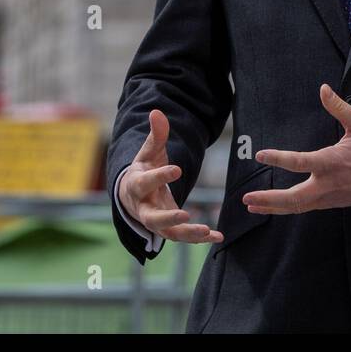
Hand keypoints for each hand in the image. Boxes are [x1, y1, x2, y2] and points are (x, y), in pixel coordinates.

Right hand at [118, 109, 222, 244]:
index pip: (146, 182)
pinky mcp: (168, 230)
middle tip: (184, 215)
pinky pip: (182, 237)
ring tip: (207, 230)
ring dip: (188, 234)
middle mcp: (144, 208)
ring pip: (169, 233)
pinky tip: (218, 237)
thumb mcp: (148, 152)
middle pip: (152, 218)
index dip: (160, 176)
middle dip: (167, 218)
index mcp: (137, 186)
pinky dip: (199, 239)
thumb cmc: (143, 169)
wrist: (132, 196)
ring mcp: (156, 222)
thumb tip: (157, 112)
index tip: (177, 170)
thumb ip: (155, 135)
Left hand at [243, 84, 350, 213]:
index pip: (300, 162)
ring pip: (299, 206)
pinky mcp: (335, 202)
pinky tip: (279, 205)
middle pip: (294, 198)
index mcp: (333, 162)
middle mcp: (330, 183)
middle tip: (247, 199)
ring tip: (252, 205)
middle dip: (269, 200)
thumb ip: (339, 107)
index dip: (279, 158)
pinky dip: (291, 207)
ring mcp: (332, 196)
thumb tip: (323, 89)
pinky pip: (309, 206)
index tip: (261, 154)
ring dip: (275, 207)